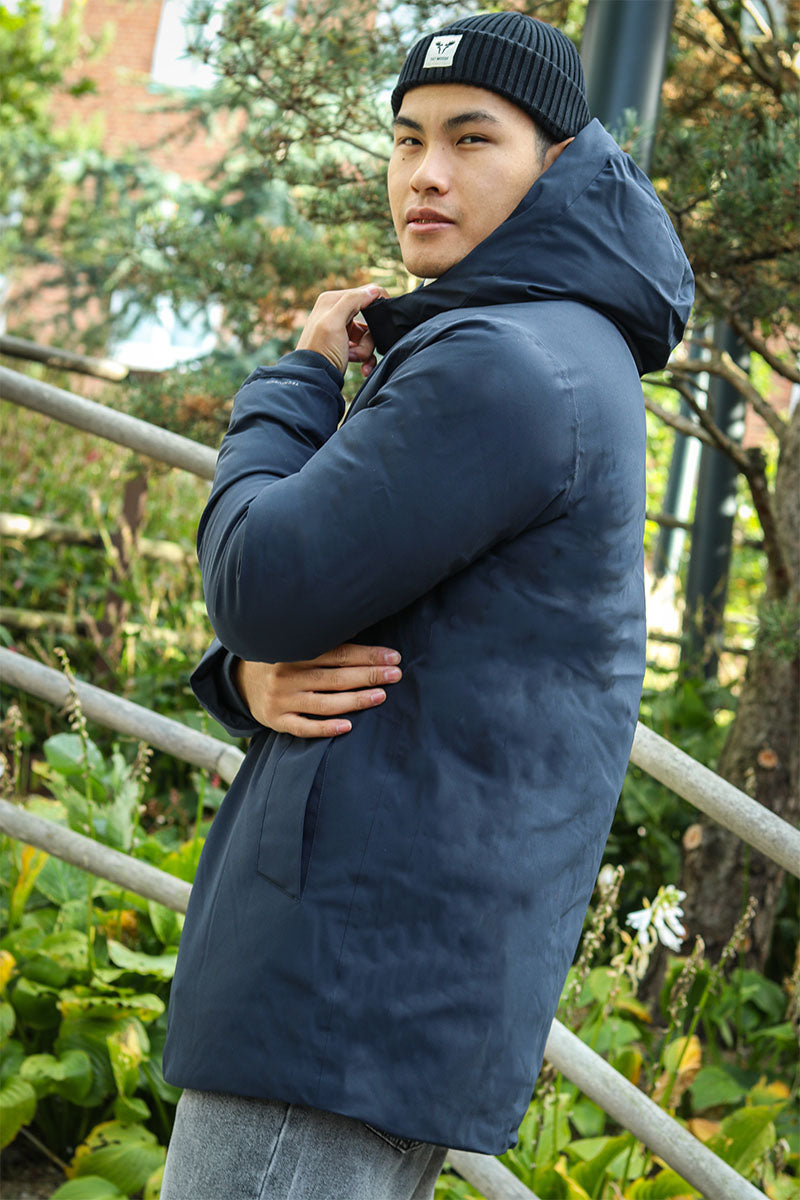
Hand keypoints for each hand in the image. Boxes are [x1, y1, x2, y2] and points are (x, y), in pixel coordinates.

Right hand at [234, 643, 401, 736]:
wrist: (240, 682)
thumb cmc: (281, 659)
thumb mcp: (295, 642)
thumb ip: (324, 639)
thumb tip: (360, 626)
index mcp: (295, 651)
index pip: (339, 653)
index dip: (368, 655)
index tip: (393, 657)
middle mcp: (287, 675)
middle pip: (336, 677)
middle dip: (369, 675)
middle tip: (396, 674)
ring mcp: (282, 699)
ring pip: (325, 703)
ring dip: (356, 700)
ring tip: (382, 696)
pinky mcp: (277, 721)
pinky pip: (304, 727)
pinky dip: (326, 728)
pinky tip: (348, 726)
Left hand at [296, 284, 388, 376]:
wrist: (315, 379)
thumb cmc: (322, 352)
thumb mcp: (334, 323)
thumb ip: (352, 301)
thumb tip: (373, 290)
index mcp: (332, 300)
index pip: (365, 293)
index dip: (377, 307)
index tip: (384, 322)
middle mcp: (336, 312)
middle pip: (370, 317)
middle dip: (368, 337)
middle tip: (359, 350)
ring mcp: (341, 329)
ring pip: (368, 335)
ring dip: (366, 350)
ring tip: (354, 359)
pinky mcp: (345, 344)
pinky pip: (364, 347)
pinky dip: (366, 358)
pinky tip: (362, 368)